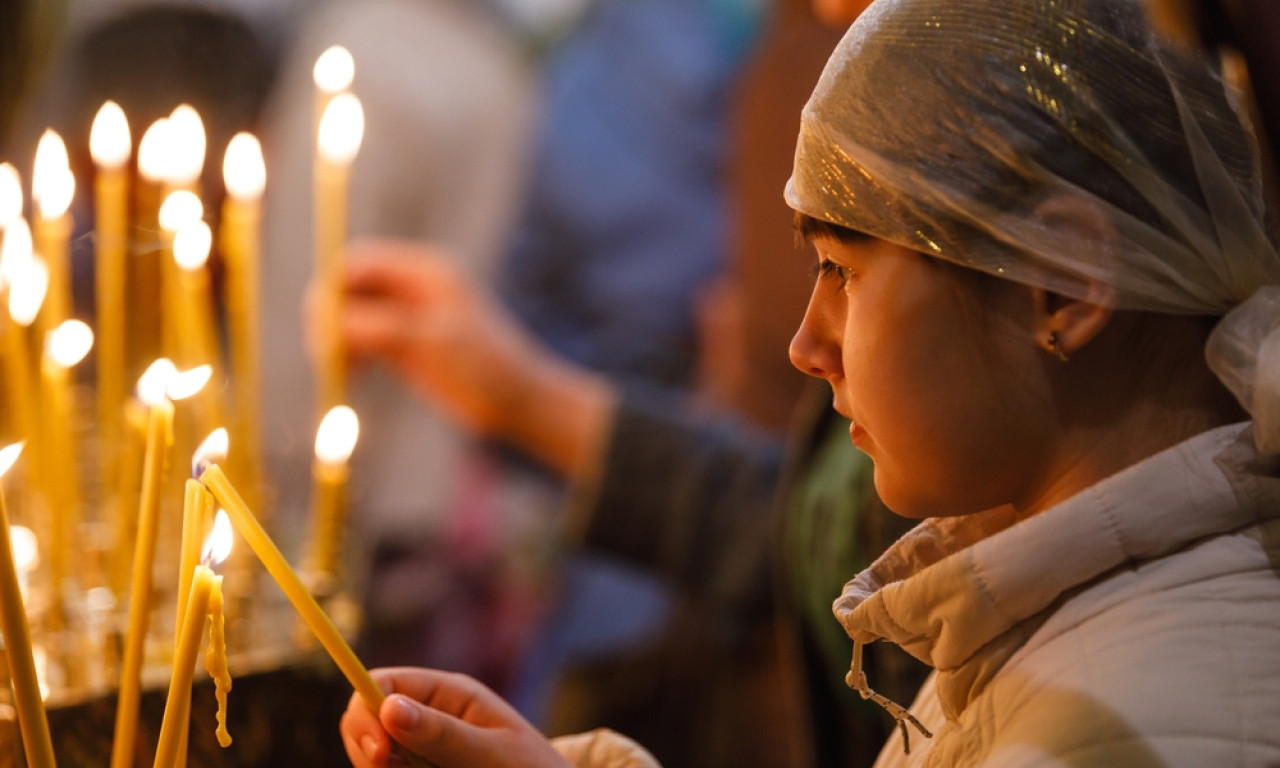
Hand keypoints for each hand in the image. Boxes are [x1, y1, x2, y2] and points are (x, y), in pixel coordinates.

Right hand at [310, 238, 614, 478]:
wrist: (516, 402)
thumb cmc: (483, 366)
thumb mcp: (429, 343)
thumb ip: (378, 327)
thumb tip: (325, 319)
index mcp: (424, 271)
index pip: (359, 263)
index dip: (333, 290)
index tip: (321, 327)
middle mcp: (412, 287)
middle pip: (350, 288)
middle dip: (332, 318)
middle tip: (326, 356)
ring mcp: (406, 316)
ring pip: (351, 316)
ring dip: (337, 340)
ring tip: (344, 373)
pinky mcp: (403, 346)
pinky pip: (361, 341)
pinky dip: (350, 355)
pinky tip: (353, 378)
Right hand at [340, 667, 572, 767]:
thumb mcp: (490, 753)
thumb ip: (442, 733)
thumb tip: (388, 707)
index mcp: (448, 693)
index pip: (384, 683)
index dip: (367, 711)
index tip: (378, 753)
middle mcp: (430, 715)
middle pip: (367, 723)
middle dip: (369, 752)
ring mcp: (424, 748)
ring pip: (376, 759)